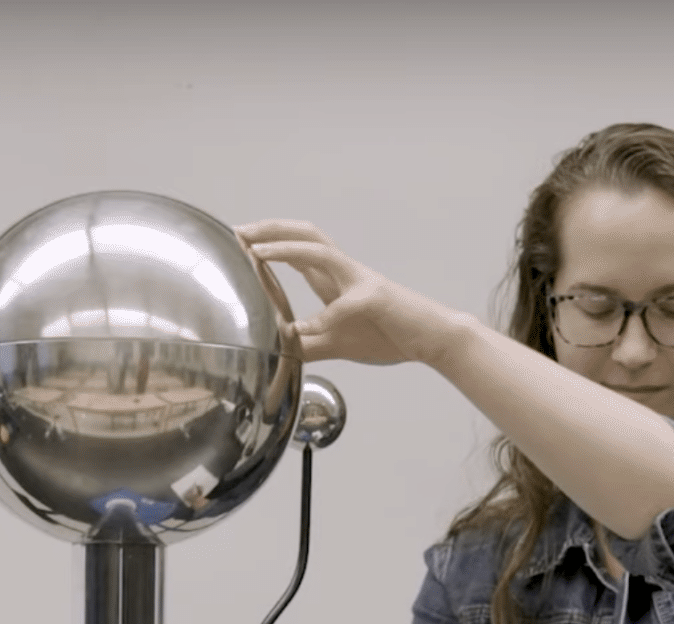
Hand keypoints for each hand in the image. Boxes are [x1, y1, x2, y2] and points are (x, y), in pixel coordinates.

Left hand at [237, 220, 469, 366]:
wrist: (434, 338)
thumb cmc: (390, 335)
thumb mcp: (338, 343)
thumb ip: (308, 342)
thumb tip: (276, 345)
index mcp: (336, 280)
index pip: (298, 250)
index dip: (268, 241)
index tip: (239, 238)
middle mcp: (346, 273)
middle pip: (306, 235)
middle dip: (271, 229)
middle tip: (239, 231)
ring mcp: (362, 282)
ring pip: (321, 253)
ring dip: (287, 249)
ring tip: (257, 251)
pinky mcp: (376, 300)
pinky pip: (345, 306)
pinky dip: (323, 317)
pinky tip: (303, 329)